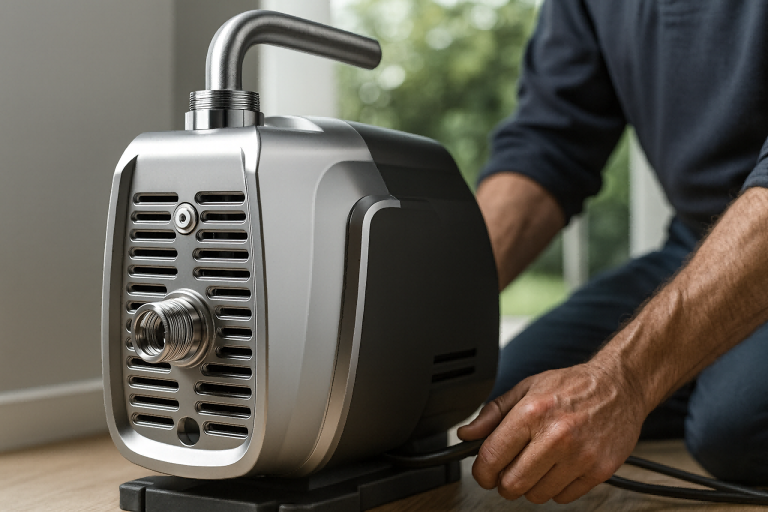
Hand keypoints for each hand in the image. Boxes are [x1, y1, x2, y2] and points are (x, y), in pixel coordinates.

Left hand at [457, 362, 645, 503]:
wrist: (620, 387)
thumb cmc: (572, 387)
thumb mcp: (526, 388)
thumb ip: (493, 413)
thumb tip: (466, 434)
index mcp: (532, 412)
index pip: (492, 457)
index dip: (481, 472)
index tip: (484, 472)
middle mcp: (556, 436)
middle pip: (512, 484)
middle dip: (503, 483)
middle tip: (508, 472)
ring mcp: (580, 456)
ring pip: (537, 495)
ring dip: (531, 486)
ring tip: (538, 465)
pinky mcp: (599, 471)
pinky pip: (564, 498)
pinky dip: (556, 488)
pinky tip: (559, 467)